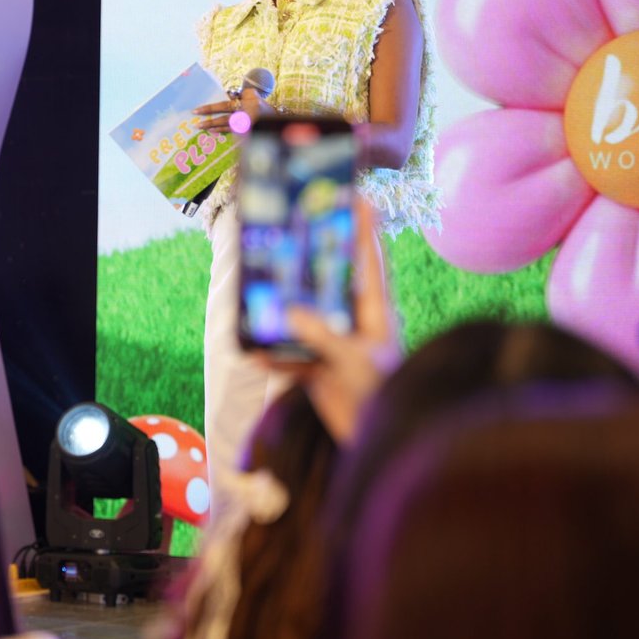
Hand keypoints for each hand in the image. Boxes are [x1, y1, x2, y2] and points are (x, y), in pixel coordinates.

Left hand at [194, 90, 270, 135]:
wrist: (275, 119)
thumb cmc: (259, 103)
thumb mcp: (251, 95)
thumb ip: (237, 94)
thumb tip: (223, 94)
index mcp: (248, 101)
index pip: (226, 104)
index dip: (212, 107)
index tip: (198, 109)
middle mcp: (248, 113)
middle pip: (225, 115)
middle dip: (210, 116)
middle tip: (195, 117)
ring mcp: (247, 124)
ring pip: (227, 124)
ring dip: (213, 125)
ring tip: (200, 126)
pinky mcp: (247, 132)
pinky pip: (231, 131)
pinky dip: (221, 130)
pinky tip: (212, 131)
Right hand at [255, 199, 396, 442]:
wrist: (377, 442)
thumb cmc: (382, 398)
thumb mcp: (354, 362)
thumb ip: (323, 336)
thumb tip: (290, 314)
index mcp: (376, 313)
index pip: (369, 262)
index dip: (364, 229)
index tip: (358, 196)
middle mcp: (354, 322)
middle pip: (331, 281)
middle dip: (312, 258)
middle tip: (294, 227)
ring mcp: (335, 343)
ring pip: (305, 314)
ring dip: (283, 307)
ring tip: (261, 287)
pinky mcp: (319, 367)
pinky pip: (290, 353)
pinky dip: (274, 354)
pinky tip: (256, 352)